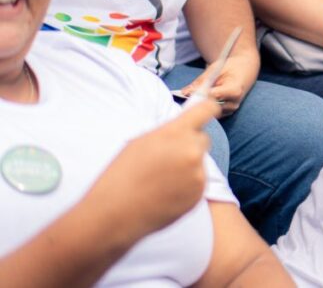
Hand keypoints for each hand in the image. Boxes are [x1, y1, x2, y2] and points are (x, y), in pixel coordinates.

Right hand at [88, 98, 219, 238]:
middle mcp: (191, 151)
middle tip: (169, 156)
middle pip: (203, 138)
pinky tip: (166, 192)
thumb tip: (188, 124)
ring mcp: (197, 174)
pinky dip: (187, 184)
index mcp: (175, 133)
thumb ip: (169, 131)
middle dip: (191, 143)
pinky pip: (198, 182)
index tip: (208, 111)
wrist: (115, 213)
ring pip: (200, 162)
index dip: (208, 109)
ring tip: (161, 179)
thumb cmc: (122, 175)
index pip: (206, 109)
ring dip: (188, 166)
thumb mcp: (142, 142)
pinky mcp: (199, 193)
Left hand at [179, 52, 258, 115]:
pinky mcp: (226, 113)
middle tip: (187, 95)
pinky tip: (200, 100)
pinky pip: (211, 113)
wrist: (244, 70)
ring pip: (209, 111)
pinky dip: (203, 107)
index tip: (188, 93)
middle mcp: (234, 103)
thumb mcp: (216, 69)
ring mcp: (230, 110)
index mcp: (235, 90)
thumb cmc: (230, 67)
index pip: (214, 96)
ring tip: (194, 96)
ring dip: (199, 104)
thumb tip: (185, 93)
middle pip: (210, 106)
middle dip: (197, 101)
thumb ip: (201, 81)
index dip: (200, 95)